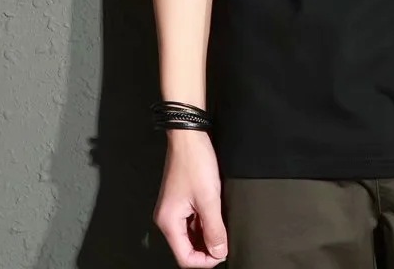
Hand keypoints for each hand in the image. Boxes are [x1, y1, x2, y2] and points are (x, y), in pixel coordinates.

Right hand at [153, 130, 227, 267]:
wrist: (189, 136)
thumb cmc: (195, 162)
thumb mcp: (209, 198)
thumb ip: (215, 228)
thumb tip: (219, 252)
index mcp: (169, 222)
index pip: (184, 257)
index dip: (205, 261)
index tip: (222, 253)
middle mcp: (168, 219)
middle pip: (187, 247)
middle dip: (206, 249)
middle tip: (226, 242)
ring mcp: (174, 209)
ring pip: (191, 234)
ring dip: (207, 235)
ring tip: (224, 229)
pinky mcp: (181, 200)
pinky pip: (192, 220)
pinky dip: (205, 223)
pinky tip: (218, 218)